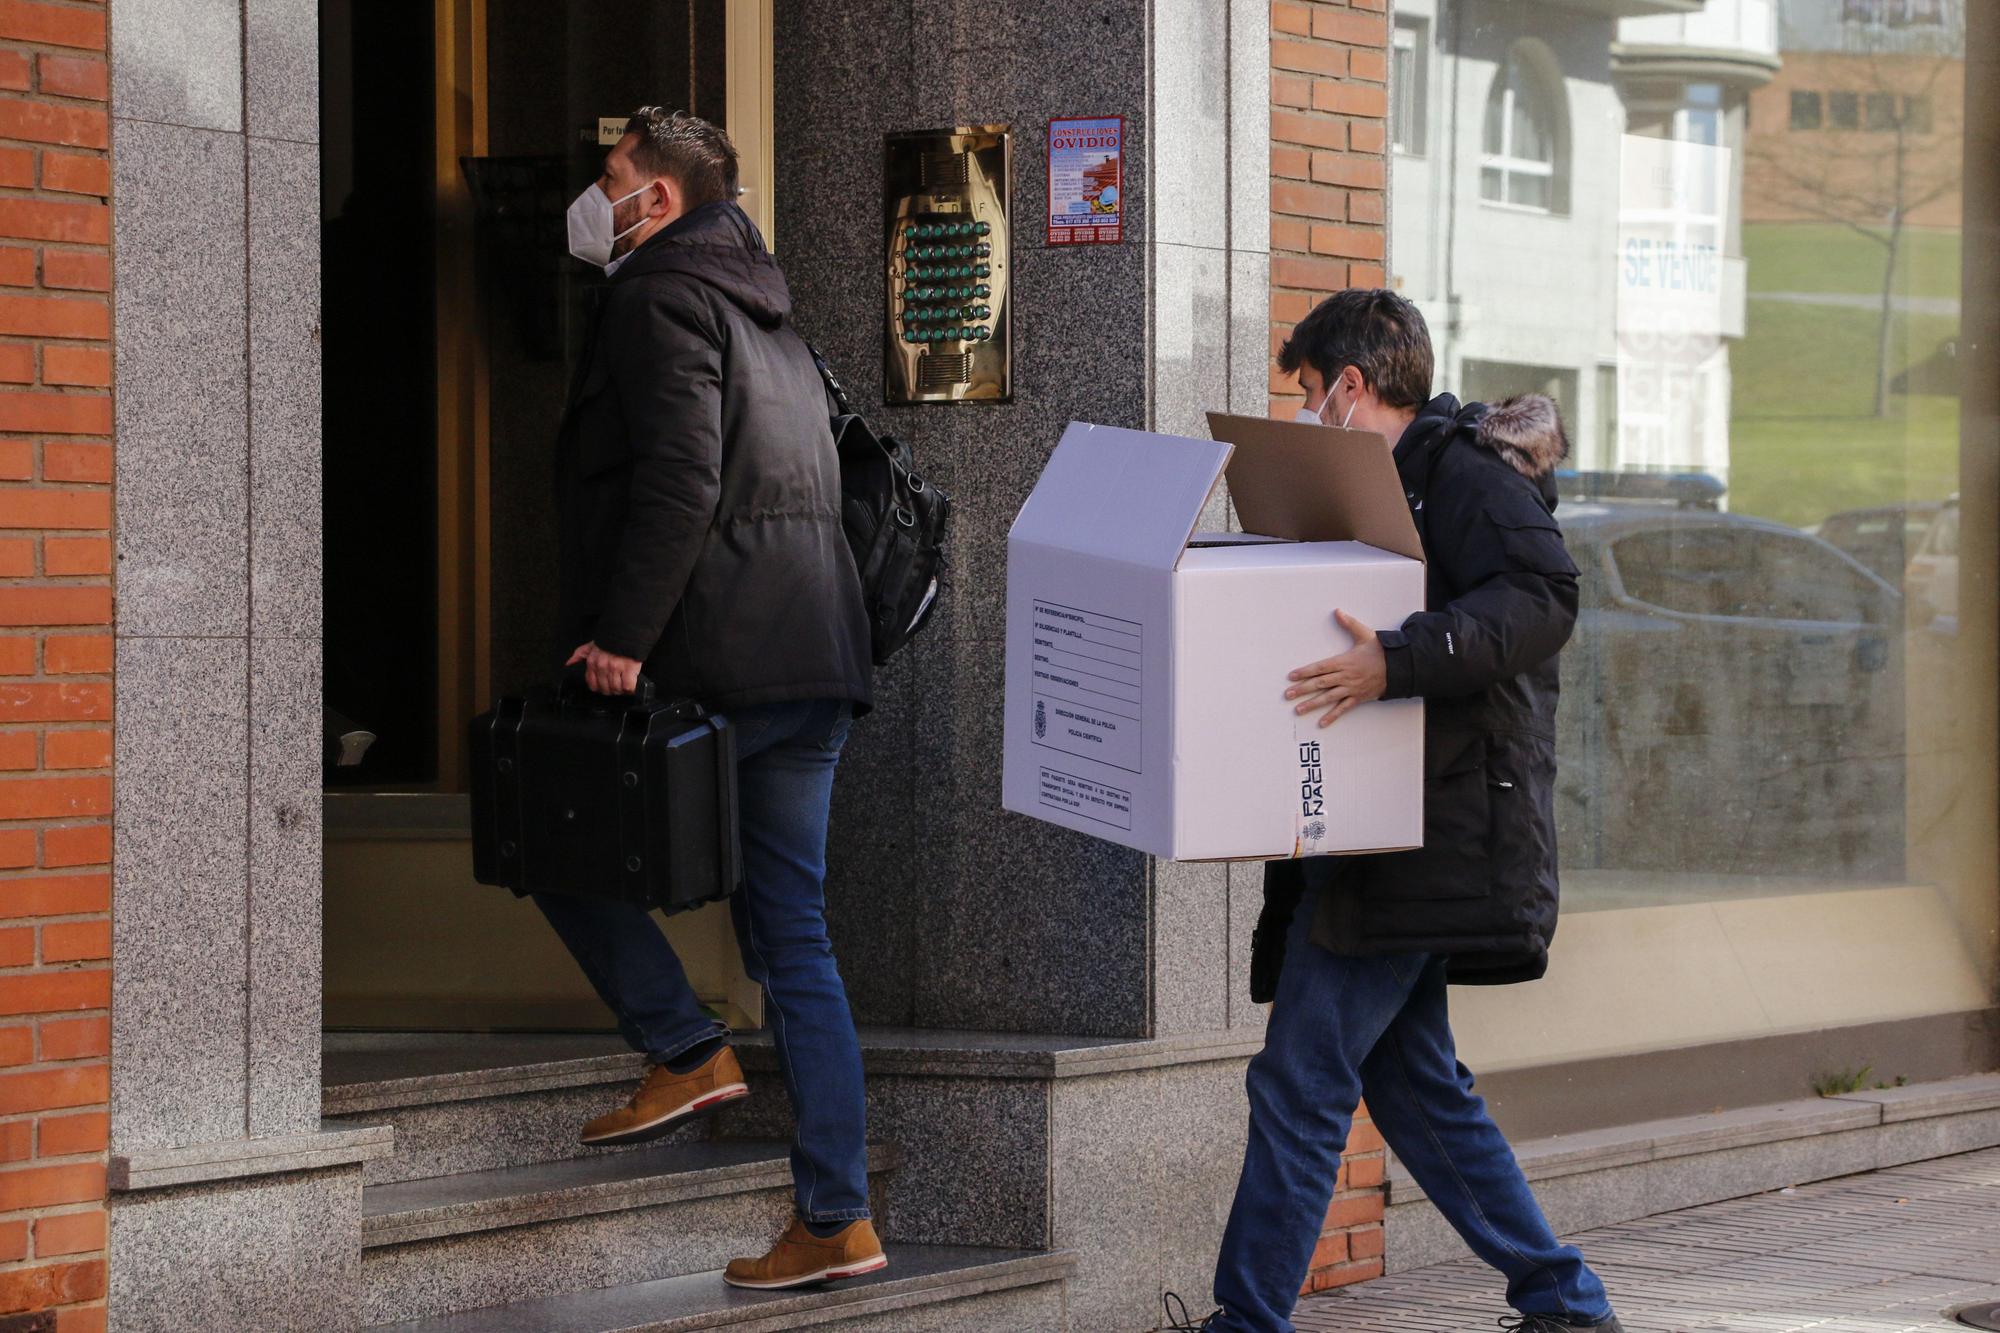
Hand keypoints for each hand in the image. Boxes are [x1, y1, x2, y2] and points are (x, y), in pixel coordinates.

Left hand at [567, 641, 643, 695]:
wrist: (627, 631)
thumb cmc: (610, 639)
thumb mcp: (591, 645)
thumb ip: (579, 654)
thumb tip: (569, 663)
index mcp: (592, 662)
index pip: (592, 684)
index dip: (599, 688)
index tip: (605, 686)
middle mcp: (602, 666)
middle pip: (605, 689)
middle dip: (611, 690)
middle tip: (616, 686)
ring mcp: (615, 668)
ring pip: (616, 689)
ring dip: (621, 690)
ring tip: (624, 684)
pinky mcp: (629, 669)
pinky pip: (628, 687)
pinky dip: (630, 688)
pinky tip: (631, 683)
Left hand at [1285, 610, 1385, 728]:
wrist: (1399, 667)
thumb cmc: (1381, 651)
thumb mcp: (1365, 635)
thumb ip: (1349, 624)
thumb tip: (1338, 612)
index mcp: (1344, 661)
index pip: (1320, 667)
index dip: (1305, 672)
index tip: (1292, 676)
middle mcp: (1345, 677)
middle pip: (1320, 684)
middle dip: (1302, 689)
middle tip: (1288, 694)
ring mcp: (1351, 688)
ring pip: (1328, 698)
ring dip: (1312, 704)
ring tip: (1298, 710)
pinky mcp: (1358, 698)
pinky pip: (1343, 708)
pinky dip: (1332, 716)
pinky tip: (1322, 723)